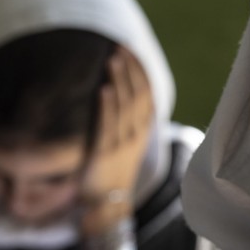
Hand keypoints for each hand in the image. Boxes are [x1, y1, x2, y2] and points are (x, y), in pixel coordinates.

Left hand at [80, 48, 153, 235]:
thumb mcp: (125, 143)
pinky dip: (107, 106)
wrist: (109, 202)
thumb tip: (116, 93)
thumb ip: (124, 120)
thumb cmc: (113, 170)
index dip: (139, 71)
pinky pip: (109, 125)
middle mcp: (137, 134)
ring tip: (111, 60)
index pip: (147, 93)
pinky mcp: (106, 152)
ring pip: (125, 106)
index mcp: (143, 130)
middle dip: (129, 69)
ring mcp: (123, 143)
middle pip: (138, 94)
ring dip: (119, 81)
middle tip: (119, 47)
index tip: (130, 50)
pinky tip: (102, 90)